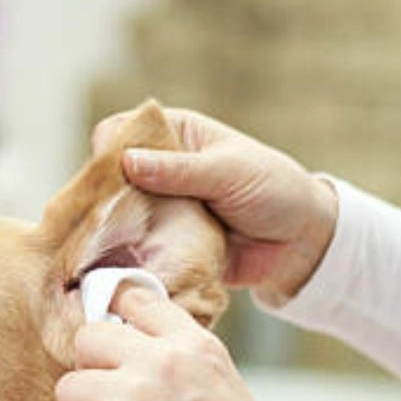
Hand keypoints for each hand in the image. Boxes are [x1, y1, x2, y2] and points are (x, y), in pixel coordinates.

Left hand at [54, 286, 307, 400]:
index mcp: (195, 347)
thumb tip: (143, 357)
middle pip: (89, 338)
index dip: (117, 320)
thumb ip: (185, 368)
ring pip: (68, 389)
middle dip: (91, 371)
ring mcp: (126, 398)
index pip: (137, 300)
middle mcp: (159, 362)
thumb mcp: (227, 394)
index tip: (112, 344)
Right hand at [92, 106, 338, 304]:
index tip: (105, 176)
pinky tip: (118, 269)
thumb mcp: (228, 172)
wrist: (301, 244)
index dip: (107, 150)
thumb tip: (127, 162)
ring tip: (101, 249)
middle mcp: (160, 170)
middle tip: (99, 221)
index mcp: (175, 135)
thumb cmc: (274, 190)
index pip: (121, 130)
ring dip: (111, 232)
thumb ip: (180, 170)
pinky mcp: (165, 245)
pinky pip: (137, 250)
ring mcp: (160, 209)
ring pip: (118, 217)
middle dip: (101, 198)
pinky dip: (129, 259)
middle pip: (110, 178)